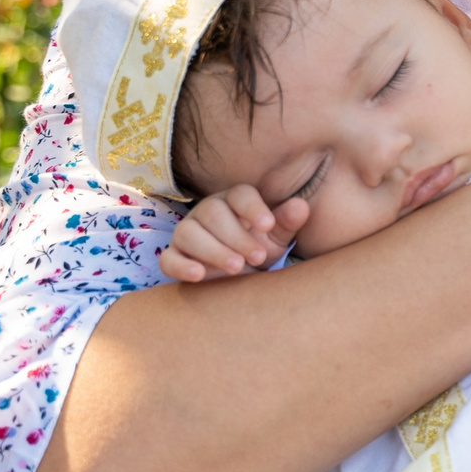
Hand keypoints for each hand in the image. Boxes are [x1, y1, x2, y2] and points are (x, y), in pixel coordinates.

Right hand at [158, 185, 306, 282]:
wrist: (240, 276)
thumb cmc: (259, 249)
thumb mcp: (276, 238)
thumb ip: (286, 222)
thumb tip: (301, 206)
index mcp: (234, 201)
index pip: (240, 194)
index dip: (253, 208)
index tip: (268, 225)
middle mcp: (207, 212)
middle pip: (213, 213)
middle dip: (236, 236)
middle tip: (259, 257)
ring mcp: (187, 233)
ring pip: (189, 233)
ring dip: (213, 250)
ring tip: (237, 268)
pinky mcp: (174, 256)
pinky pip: (168, 258)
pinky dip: (181, 266)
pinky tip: (199, 275)